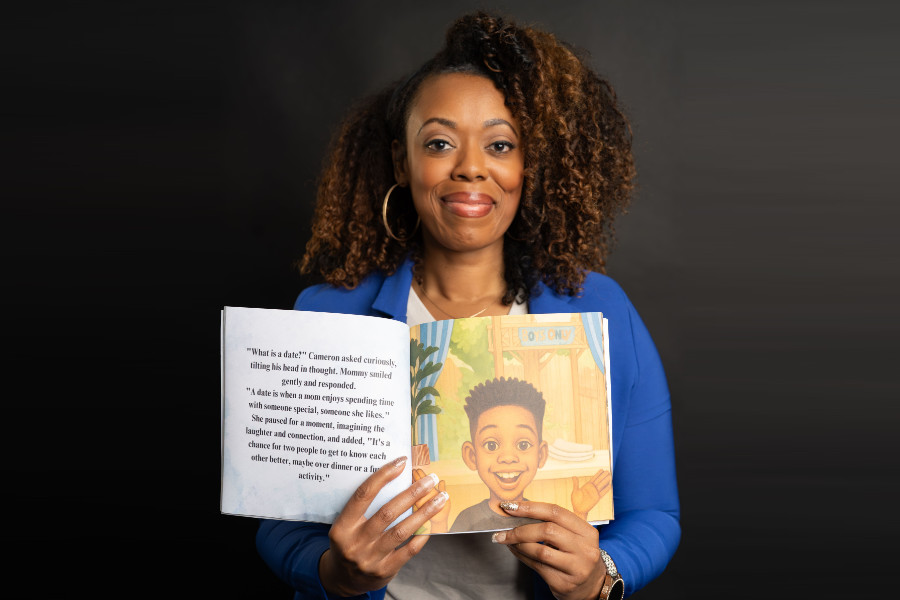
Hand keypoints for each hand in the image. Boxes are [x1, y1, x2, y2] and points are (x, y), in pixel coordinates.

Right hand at [318, 456, 449, 596]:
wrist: (343, 579)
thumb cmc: (349, 543)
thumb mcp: (347, 525)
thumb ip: (365, 508)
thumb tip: (397, 479)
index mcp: (343, 526)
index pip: (363, 495)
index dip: (383, 476)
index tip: (401, 463)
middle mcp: (355, 542)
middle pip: (387, 512)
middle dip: (412, 493)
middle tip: (431, 479)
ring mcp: (370, 558)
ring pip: (402, 530)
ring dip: (424, 512)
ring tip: (440, 498)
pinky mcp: (384, 571)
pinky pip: (408, 550)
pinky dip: (421, 536)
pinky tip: (432, 524)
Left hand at [491, 501, 607, 599]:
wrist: (593, 587)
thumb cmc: (578, 557)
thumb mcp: (575, 538)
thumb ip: (554, 525)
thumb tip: (518, 514)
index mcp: (587, 532)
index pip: (556, 512)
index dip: (530, 507)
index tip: (510, 506)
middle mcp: (585, 549)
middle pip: (548, 530)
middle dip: (521, 529)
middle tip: (504, 530)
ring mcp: (576, 568)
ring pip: (540, 551)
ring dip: (518, 544)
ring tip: (507, 540)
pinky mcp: (564, 583)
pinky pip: (537, 566)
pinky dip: (521, 557)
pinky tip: (515, 551)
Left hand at [570, 469, 610, 519]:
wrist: (578, 510)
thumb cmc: (576, 501)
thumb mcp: (575, 491)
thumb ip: (576, 484)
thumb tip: (574, 476)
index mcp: (587, 486)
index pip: (594, 478)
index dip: (598, 474)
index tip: (602, 469)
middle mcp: (592, 489)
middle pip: (599, 481)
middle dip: (603, 476)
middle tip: (608, 471)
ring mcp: (595, 493)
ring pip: (601, 485)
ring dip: (606, 481)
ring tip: (610, 476)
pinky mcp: (597, 498)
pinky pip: (602, 493)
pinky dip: (606, 489)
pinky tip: (610, 485)